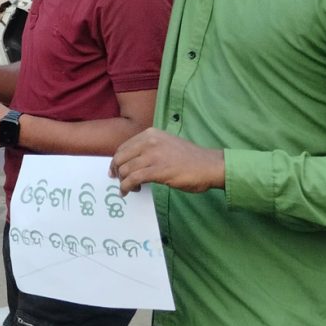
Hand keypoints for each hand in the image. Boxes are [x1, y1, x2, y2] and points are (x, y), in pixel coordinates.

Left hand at [111, 129, 225, 193]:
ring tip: (130, 188)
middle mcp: (149, 141)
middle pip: (120, 158)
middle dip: (116, 171)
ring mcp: (153, 155)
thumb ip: (148, 149)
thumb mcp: (165, 144)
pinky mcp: (158, 170)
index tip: (115, 171)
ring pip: (125, 169)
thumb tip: (130, 161)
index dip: (116, 161)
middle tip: (119, 181)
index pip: (123, 147)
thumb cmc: (190, 158)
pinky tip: (129, 191)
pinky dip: (126, 187)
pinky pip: (133, 179)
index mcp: (150, 134)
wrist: (210, 165)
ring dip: (123, 182)